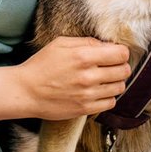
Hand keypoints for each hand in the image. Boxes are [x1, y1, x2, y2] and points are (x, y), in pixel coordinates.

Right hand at [0, 37, 130, 121]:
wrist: (26, 91)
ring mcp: (88, 95)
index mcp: (83, 56)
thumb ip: (86, 42)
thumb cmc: (41, 65)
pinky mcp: (85, 109)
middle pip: (124, 71)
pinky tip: (99, 91)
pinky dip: (108, 96)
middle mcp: (88, 76)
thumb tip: (106, 45)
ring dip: (115, 82)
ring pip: (120, 87)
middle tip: (111, 66)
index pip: (121, 54)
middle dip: (121, 66)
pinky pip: (110, 103)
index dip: (121, 52)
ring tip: (105, 79)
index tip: (115, 53)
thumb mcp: (60, 44)